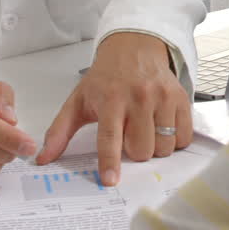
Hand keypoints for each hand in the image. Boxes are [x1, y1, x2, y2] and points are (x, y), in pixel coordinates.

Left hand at [35, 32, 191, 185]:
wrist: (134, 48)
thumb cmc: (106, 78)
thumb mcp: (78, 100)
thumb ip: (59, 131)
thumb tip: (44, 158)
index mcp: (111, 99)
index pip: (110, 137)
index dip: (110, 162)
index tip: (110, 181)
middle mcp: (139, 97)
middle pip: (142, 149)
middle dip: (135, 152)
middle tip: (129, 136)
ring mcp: (163, 97)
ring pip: (164, 146)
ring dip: (155, 147)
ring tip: (146, 131)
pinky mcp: (182, 98)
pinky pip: (184, 136)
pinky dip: (175, 140)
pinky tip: (162, 127)